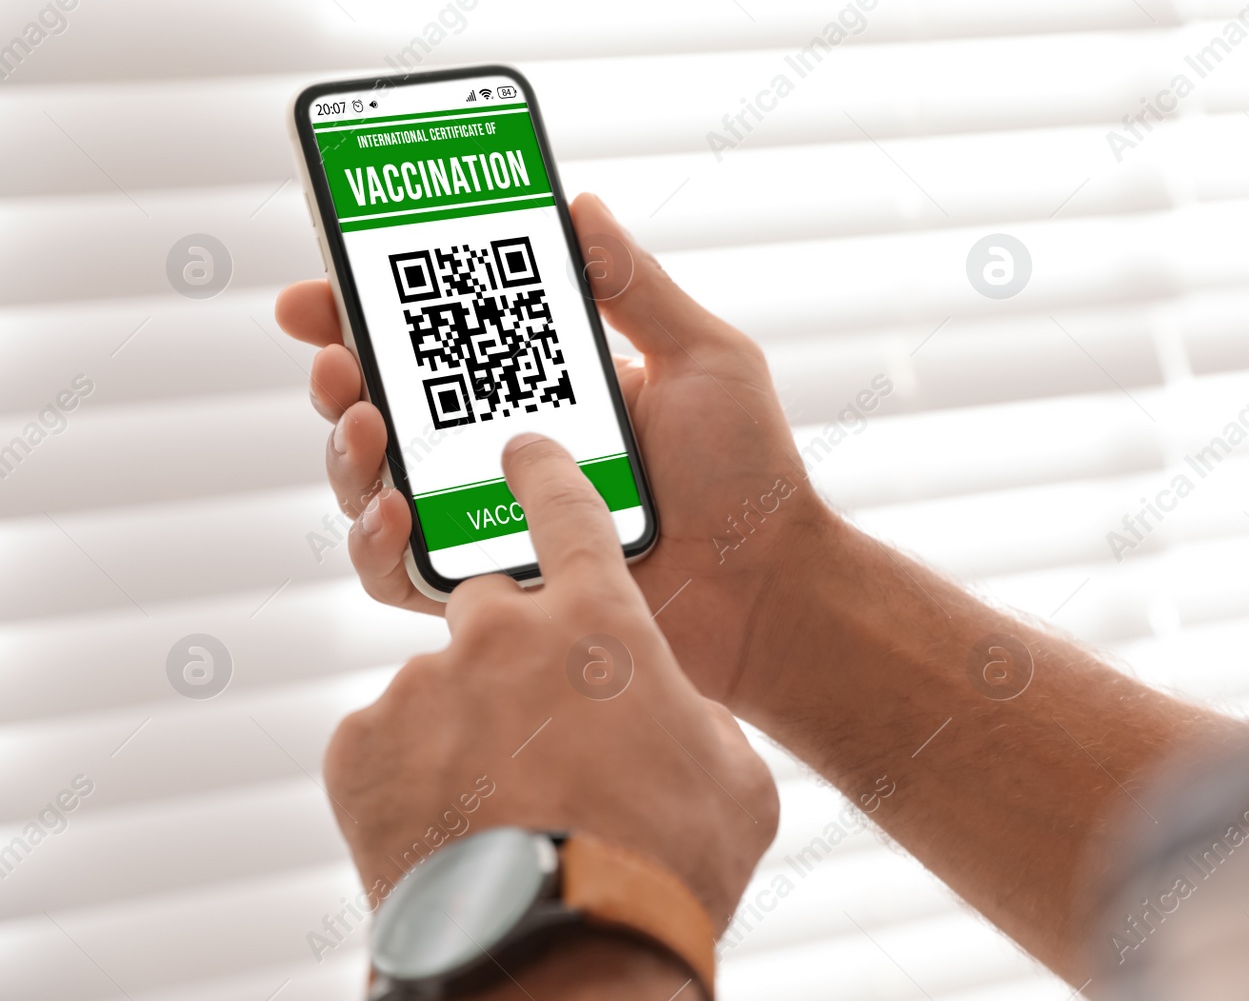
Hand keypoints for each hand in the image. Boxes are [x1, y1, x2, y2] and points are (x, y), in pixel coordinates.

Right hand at [276, 193, 832, 705]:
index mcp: (543, 391)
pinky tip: (395, 512)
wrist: (767, 584)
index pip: (438, 343)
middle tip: (334, 354)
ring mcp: (489, 521)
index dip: (370, 312)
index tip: (325, 285)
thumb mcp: (701, 357)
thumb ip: (636, 286)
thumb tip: (579, 203)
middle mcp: (502, 454)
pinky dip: (375, 547)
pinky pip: (400, 576)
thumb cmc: (748, 474)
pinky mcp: (491, 591)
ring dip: (347, 453)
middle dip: (338, 374)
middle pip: (384, 408)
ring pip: (375, 487)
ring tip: (364, 422)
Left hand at [321, 433, 778, 931]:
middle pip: (488, 603)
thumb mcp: (733, 777)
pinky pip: (384, 741)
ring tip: (498, 804)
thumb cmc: (662, 864)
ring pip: (437, 684)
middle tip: (534, 727)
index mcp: (597, 622)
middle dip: (506, 652)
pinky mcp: (360, 747)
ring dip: (461, 726)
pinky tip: (449, 825)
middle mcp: (499, 633)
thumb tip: (678, 718)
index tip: (520, 454)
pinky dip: (410, 773)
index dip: (544, 474)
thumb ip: (698, 716)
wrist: (563, 956)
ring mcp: (420, 686)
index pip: (563, 506)